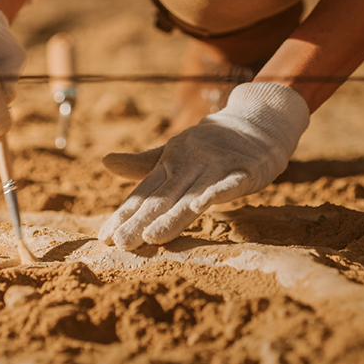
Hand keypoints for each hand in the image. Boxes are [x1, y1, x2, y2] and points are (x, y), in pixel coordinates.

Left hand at [99, 82, 309, 249]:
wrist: (258, 120)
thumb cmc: (213, 142)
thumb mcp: (176, 152)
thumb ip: (144, 164)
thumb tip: (104, 161)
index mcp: (172, 161)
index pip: (145, 192)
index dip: (125, 214)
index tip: (105, 237)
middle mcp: (191, 162)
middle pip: (164, 197)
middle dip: (142, 221)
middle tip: (121, 244)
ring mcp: (218, 165)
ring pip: (192, 195)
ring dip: (173, 216)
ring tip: (152, 236)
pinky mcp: (245, 169)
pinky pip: (230, 183)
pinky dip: (216, 193)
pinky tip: (201, 206)